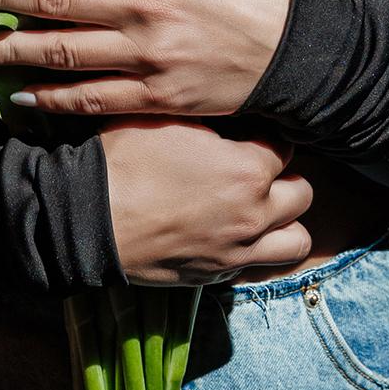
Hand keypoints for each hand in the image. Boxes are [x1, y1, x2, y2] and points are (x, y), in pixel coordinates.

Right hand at [99, 117, 314, 285]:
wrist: (86, 217)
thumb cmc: (123, 160)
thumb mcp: (168, 118)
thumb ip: (210, 118)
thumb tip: (226, 112)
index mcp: (247, 170)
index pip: (284, 147)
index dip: (267, 139)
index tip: (251, 137)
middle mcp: (253, 214)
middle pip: (302, 193)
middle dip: (285, 179)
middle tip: (258, 172)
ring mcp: (237, 250)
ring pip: (296, 240)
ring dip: (285, 223)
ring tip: (262, 210)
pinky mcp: (216, 276)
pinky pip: (258, 265)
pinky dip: (254, 250)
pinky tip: (232, 234)